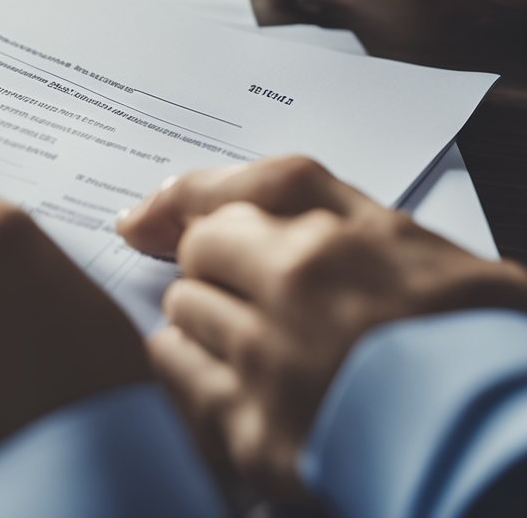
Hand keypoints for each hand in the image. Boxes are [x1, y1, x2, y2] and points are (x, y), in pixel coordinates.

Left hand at [116, 156, 526, 500]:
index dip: (189, 208)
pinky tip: (227, 383)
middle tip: (241, 294)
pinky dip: (189, 369)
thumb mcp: (424, 249)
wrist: (500, 443)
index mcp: (345, 241)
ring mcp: (269, 361)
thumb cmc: (476, 344)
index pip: (236, 198)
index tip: (149, 221)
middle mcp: (298, 288)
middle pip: (199, 251)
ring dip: (203, 321)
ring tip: (254, 348)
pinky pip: (177, 372)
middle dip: (211, 268)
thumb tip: (229, 210)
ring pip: (182, 309)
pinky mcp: (252, 432)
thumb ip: (327, 209)